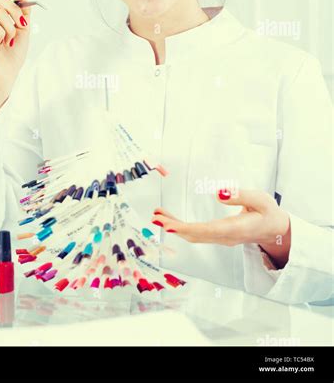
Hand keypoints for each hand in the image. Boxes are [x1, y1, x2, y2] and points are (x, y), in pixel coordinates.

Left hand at [151, 189, 290, 267]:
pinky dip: (181, 227)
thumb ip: (241, 196)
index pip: (208, 230)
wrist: (276, 230)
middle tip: (155, 217)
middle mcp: (225, 237)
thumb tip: (218, 193)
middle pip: (195, 235)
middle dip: (174, 227)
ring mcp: (220, 238)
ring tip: (156, 216)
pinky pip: (196, 234)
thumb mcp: (261, 200)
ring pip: (193, 235)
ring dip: (174, 226)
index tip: (169, 226)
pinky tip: (169, 220)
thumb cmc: (268, 213)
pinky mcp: (217, 236)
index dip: (187, 229)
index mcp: (236, 228)